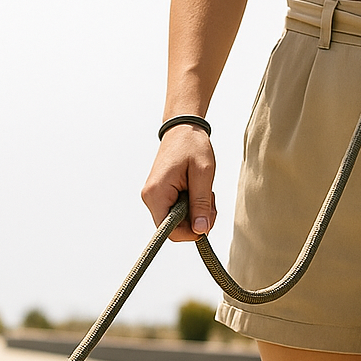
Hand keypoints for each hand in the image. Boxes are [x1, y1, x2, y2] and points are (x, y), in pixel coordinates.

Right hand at [141, 124, 215, 242]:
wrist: (182, 127)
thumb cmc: (192, 145)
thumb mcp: (202, 174)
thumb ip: (201, 203)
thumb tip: (201, 230)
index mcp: (157, 194)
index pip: (170, 232)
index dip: (191, 232)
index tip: (207, 218)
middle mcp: (150, 198)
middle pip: (174, 228)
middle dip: (196, 220)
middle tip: (210, 202)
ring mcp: (154, 197)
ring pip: (176, 221)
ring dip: (195, 212)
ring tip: (205, 192)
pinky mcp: (160, 195)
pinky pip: (175, 211)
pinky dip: (190, 206)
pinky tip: (197, 191)